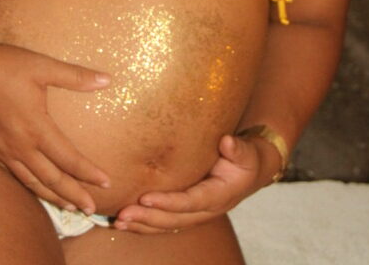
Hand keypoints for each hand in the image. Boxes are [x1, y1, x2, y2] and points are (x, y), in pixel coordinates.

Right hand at [0, 41, 110, 213]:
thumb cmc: (5, 64)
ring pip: (30, 181)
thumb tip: (107, 80)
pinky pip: (12, 173)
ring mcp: (1, 148)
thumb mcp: (43, 67)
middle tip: (91, 208)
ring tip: (68, 206)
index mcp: (36, 128)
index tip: (106, 182)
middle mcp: (19, 145)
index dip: (88, 173)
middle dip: (73, 195)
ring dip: (52, 196)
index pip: (68, 159)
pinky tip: (35, 186)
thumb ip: (76, 77)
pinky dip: (29, 185)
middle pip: (51, 179)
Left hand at [113, 132, 270, 233]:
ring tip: (117, 222)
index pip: (190, 202)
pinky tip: (125, 222)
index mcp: (218, 196)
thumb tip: (227, 142)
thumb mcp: (247, 152)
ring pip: (166, 225)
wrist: (251, 171)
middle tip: (122, 215)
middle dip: (147, 219)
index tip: (146, 199)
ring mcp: (195, 214)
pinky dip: (145, 224)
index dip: (169, 203)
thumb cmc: (246, 159)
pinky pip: (164, 222)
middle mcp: (206, 210)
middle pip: (174, 220)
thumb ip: (238, 149)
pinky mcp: (187, 211)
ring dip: (141, 225)